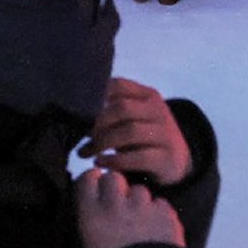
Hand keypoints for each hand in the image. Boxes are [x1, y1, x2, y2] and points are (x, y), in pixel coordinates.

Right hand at [74, 167, 183, 247]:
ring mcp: (142, 208)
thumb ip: (90, 225)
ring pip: (140, 190)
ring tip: (140, 224)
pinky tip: (157, 230)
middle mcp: (115, 206)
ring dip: (139, 202)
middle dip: (116, 186)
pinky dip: (159, 213)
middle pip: (114, 178)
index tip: (95, 185)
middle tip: (118, 202)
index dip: (92, 181)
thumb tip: (92, 213)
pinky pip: (161, 204)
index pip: (86, 180)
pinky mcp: (165, 213)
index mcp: (91, 217)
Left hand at [77, 78, 192, 186]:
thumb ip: (109, 113)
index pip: (119, 85)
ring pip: (130, 131)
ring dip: (103, 143)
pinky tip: (101, 162)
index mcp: (148, 95)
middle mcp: (158, 110)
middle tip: (83, 137)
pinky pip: (138, 157)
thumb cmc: (143, 138)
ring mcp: (165, 133)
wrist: (177, 161)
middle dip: (97, 123)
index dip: (96, 96)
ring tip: (88, 152)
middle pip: (122, 109)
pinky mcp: (166, 157)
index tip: (78, 110)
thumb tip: (71, 118)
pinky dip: (115, 160)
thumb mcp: (131, 120)